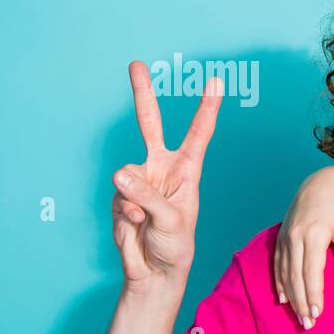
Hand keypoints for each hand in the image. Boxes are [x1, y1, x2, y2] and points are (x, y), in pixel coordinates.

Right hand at [112, 61, 222, 291]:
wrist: (154, 269)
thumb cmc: (176, 244)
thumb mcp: (171, 219)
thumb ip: (147, 195)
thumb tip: (119, 172)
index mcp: (187, 170)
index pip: (199, 133)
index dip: (207, 107)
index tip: (216, 81)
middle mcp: (162, 168)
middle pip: (150, 124)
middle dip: (143, 94)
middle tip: (136, 64)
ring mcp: (139, 179)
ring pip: (126, 173)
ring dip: (135, 199)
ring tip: (147, 219)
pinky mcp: (120, 193)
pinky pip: (117, 194)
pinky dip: (125, 211)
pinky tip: (135, 224)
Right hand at [272, 165, 333, 328]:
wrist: (323, 181)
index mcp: (313, 234)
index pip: (311, 272)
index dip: (313, 294)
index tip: (317, 313)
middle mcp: (294, 236)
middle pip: (295, 276)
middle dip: (301, 302)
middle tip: (307, 325)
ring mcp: (285, 236)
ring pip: (284, 273)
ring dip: (291, 297)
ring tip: (298, 317)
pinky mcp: (281, 236)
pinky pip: (278, 264)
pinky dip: (280, 282)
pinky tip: (283, 298)